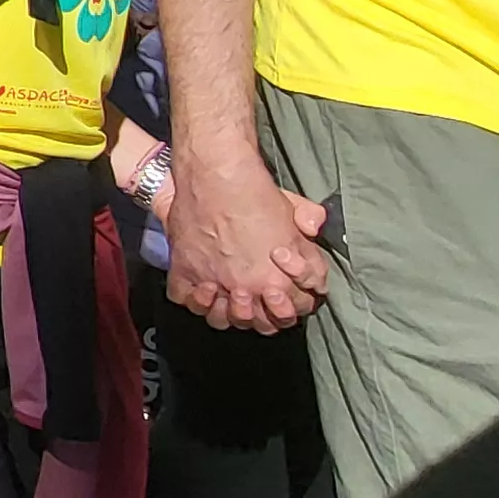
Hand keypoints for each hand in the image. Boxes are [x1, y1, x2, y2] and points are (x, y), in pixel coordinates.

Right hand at [162, 158, 329, 332]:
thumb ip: (309, 235)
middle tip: (262, 297)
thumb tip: (314, 239)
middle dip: (265, 315)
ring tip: (232, 297)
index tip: (287, 291)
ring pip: (221, 319)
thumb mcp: (296, 213)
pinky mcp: (184, 270)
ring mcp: (213, 283)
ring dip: (229, 313)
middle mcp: (245, 289)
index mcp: (276, 281)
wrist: (216, 174)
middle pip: (259, 324)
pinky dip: (194, 298)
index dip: (294, 303)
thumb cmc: (256, 193)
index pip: (294, 312)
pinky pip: (185, 300)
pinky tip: (204, 288)